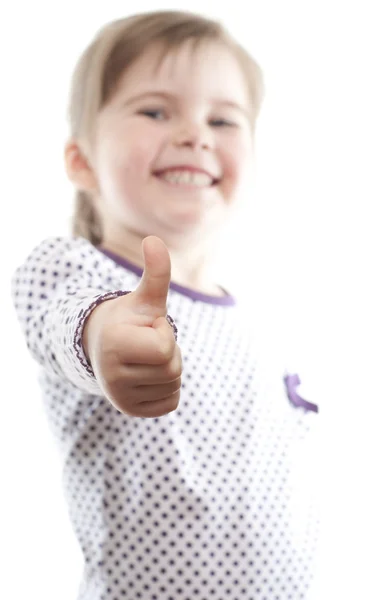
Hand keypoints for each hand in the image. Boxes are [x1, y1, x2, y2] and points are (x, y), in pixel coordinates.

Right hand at [83, 236, 181, 416]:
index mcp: (115, 344)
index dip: (163, 333)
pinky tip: (149, 374)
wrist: (104, 346)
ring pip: (173, 384)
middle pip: (172, 368)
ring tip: (147, 357)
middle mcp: (113, 377)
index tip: (146, 328)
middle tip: (147, 343)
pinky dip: (168, 387)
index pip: (165, 349)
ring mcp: (121, 399)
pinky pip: (171, 402)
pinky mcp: (132, 411)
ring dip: (168, 368)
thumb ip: (156, 272)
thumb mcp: (145, 297)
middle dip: (168, 350)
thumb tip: (154, 239)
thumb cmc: (130, 319)